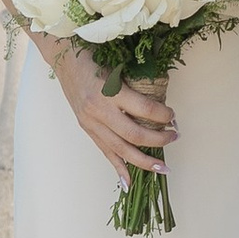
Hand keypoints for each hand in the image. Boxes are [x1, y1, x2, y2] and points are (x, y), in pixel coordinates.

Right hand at [49, 39, 175, 177]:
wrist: (64, 56)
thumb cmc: (94, 54)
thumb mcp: (118, 63)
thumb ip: (136, 83)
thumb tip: (159, 102)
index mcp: (110, 90)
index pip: (145, 110)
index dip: (164, 115)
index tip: (173, 115)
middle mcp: (99, 109)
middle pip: (135, 135)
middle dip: (159, 140)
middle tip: (174, 136)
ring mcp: (91, 122)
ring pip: (121, 149)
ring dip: (143, 161)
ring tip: (161, 168)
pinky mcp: (86, 128)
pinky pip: (105, 152)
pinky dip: (118, 168)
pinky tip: (129, 183)